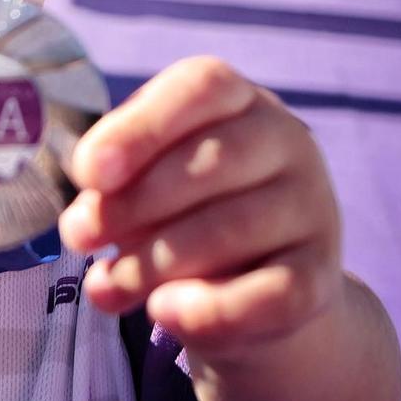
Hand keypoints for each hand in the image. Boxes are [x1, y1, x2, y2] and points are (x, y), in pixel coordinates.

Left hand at [60, 57, 342, 361]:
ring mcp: (312, 208)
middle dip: (133, 203)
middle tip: (79, 236)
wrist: (252, 295)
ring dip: (153, 263)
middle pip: (213, 160)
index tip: (88, 173)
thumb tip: (85, 217)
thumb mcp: (148, 186)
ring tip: (105, 287)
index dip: (140, 127)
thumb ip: (117, 188)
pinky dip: (211, 309)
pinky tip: (163, 313)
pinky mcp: (321, 277)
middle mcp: (288, 142)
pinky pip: (271, 295)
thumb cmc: (185, 217)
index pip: (202, 88)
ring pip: (233, 228)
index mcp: (241, 101)